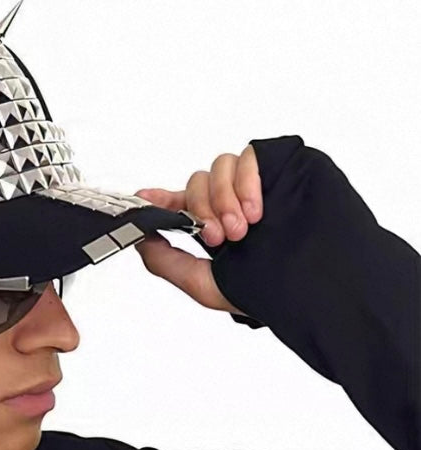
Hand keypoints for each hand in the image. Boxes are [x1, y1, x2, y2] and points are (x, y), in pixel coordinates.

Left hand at [133, 144, 262, 316]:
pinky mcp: (276, 169)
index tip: (143, 199)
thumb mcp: (203, 284)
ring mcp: (253, 185)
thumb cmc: (263, 293)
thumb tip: (139, 239)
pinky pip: (248, 156)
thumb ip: (166, 261)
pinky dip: (246, 182)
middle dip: (203, 209)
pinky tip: (255, 211)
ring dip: (224, 198)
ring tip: (242, 228)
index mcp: (212, 226)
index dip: (158, 199)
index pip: (179, 203)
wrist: (310, 287)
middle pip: (197, 182)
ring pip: (219, 167)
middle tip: (219, 237)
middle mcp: (230, 203)